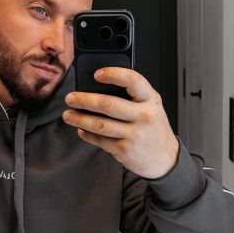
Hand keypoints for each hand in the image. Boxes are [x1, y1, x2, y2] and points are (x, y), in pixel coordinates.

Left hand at [62, 67, 179, 178]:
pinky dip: (87, 134)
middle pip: (108, 104)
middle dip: (84, 100)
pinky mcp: (124, 150)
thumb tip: (99, 87)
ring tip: (68, 115)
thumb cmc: (154, 128)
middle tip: (71, 98)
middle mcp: (144, 116)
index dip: (113, 74)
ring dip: (80, 119)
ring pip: (100, 124)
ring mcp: (134, 135)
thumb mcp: (151, 106)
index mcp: (151, 99)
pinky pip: (100, 140)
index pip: (132, 80)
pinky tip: (81, 129)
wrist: (165, 158)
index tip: (97, 74)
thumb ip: (132, 96)